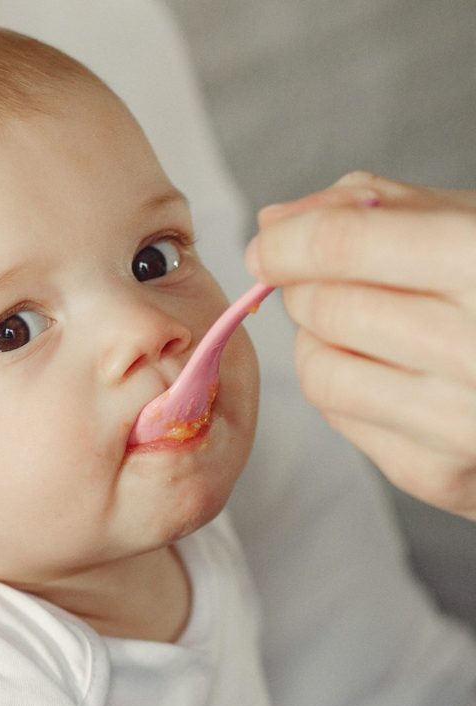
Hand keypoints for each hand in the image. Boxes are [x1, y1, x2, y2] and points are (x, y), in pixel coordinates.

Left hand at [246, 172, 475, 519]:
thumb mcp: (473, 226)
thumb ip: (378, 210)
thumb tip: (271, 225)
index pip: (344, 244)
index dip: (287, 244)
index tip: (267, 247)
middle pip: (325, 308)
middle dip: (306, 288)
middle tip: (326, 281)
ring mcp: (460, 424)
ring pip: (320, 373)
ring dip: (317, 341)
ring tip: (357, 326)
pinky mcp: (440, 477)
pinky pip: (342, 420)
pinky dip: (343, 387)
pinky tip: (384, 370)